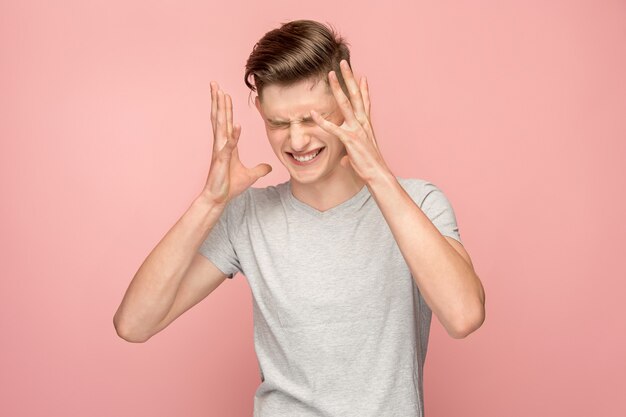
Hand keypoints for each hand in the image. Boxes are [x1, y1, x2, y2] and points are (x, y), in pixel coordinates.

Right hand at [201, 81, 271, 205]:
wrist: (219, 198)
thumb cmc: (230, 186)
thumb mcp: (250, 175)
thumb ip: (259, 169)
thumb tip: (269, 167)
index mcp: (227, 145)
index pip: (226, 121)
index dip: (225, 107)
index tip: (224, 92)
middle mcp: (221, 145)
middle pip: (219, 118)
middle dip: (218, 100)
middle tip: (215, 84)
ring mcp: (221, 152)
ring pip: (221, 126)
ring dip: (222, 110)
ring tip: (222, 94)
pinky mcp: (223, 161)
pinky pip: (229, 146)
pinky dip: (233, 136)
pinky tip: (236, 125)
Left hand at [310, 60, 392, 183]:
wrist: (377, 174)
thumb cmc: (369, 166)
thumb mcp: (359, 156)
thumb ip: (351, 154)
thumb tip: (345, 161)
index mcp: (366, 124)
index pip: (365, 102)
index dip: (362, 88)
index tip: (361, 75)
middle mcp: (363, 123)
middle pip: (355, 95)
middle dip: (349, 78)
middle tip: (344, 63)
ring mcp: (356, 130)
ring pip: (345, 104)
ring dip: (337, 88)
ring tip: (330, 74)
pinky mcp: (349, 140)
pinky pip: (333, 128)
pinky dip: (322, 121)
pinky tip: (312, 113)